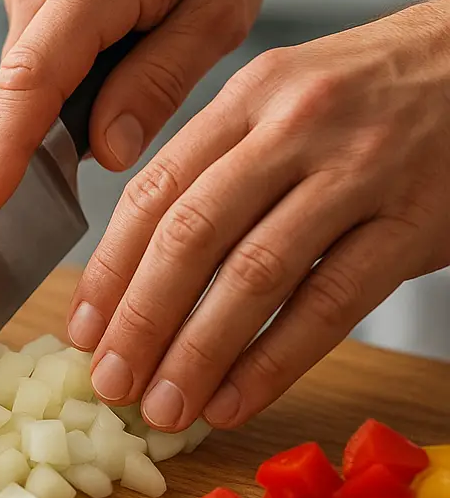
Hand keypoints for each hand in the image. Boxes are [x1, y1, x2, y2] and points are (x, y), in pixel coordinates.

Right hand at [0, 0, 277, 223]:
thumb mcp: (218, 12)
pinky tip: (102, 63)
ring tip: (122, 84)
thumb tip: (106, 150)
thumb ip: (158, 82)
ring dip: (56, 105)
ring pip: (23, 72)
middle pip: (17, 87)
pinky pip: (30, 49)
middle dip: (29, 149)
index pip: (30, 81)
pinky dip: (57, 77)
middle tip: (66, 189)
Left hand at [69, 0, 449, 430]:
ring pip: (255, 275)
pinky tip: (235, 400)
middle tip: (109, 381)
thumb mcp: (282, 99)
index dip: (109, 269)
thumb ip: (216, 163)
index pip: (155, 192)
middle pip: (191, 235)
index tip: (83, 329)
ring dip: (198, 352)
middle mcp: (292, 129)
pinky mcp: (413, 222)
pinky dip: (274, 360)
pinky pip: (330, 303)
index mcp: (247, 99)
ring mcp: (357, 174)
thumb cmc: (370, 91)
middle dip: (140, 319)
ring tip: (163, 406)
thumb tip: (141, 258)